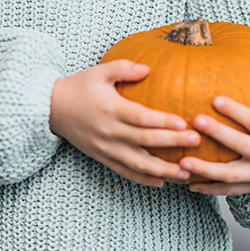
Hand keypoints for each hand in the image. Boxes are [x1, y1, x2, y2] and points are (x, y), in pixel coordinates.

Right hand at [50, 61, 200, 186]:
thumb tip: (149, 69)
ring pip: (138, 163)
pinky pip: (125, 172)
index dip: (163, 121)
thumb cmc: (80, 87)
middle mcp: (109, 131)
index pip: (141, 117)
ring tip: (186, 171)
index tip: (184, 123)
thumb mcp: (100, 71)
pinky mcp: (102, 158)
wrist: (53, 109)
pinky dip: (143, 179)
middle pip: (145, 140)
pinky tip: (162, 182)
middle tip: (196, 142)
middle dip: (172, 143)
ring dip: (163, 169)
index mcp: (111, 108)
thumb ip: (124, 68)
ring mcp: (106, 148)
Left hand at [179, 74, 249, 195]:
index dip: (237, 111)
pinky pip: (230, 191)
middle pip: (241, 146)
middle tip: (195, 121)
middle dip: (218, 134)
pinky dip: (210, 189)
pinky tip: (189, 183)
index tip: (216, 98)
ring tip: (183, 161)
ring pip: (231, 176)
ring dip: (206, 170)